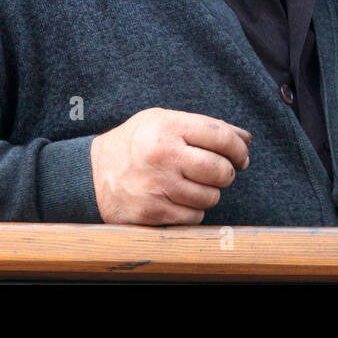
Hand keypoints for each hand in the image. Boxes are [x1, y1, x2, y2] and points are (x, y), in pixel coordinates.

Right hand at [90, 108, 251, 224]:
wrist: (91, 174)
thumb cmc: (136, 143)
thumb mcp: (164, 121)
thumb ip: (205, 127)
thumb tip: (246, 139)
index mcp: (168, 127)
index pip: (221, 136)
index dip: (238, 148)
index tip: (241, 155)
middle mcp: (164, 155)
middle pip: (220, 170)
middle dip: (228, 173)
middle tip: (222, 172)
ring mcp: (158, 185)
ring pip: (210, 197)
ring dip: (210, 193)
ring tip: (196, 184)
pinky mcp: (153, 211)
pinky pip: (194, 216)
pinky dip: (194, 210)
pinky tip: (181, 199)